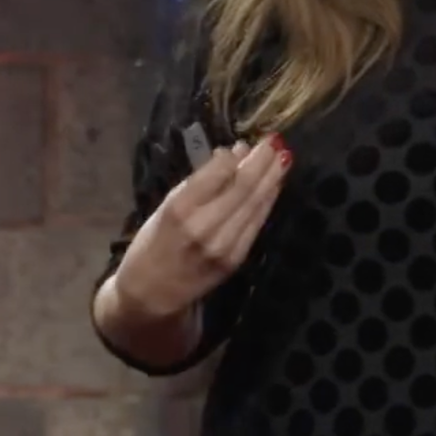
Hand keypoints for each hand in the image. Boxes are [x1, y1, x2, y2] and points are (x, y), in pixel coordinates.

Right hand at [112, 136, 291, 322]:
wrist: (151, 294)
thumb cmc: (152, 244)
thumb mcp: (165, 207)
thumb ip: (198, 183)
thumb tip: (231, 155)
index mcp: (179, 209)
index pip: (218, 174)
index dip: (236, 155)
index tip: (245, 142)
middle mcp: (204, 227)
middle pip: (243, 187)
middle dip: (262, 161)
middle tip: (276, 141)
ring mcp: (223, 245)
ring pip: (255, 204)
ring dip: (272, 178)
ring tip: (284, 157)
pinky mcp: (236, 259)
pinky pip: (257, 223)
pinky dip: (267, 201)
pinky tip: (274, 186)